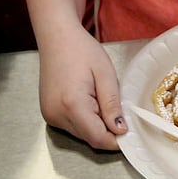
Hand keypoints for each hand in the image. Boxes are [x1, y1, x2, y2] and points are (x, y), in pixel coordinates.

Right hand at [37, 24, 126, 149]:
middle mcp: (56, 114)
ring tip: (98, 98)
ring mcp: (49, 115)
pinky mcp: (48, 113)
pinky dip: (84, 120)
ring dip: (95, 125)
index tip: (129, 133)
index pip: (97, 138)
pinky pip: (71, 126)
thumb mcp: (105, 74)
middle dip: (106, 130)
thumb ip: (112, 105)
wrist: (56, 37)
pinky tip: (86, 99)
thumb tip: (120, 130)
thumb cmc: (81, 49)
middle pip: (89, 138)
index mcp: (72, 104)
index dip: (116, 141)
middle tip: (116, 109)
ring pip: (80, 134)